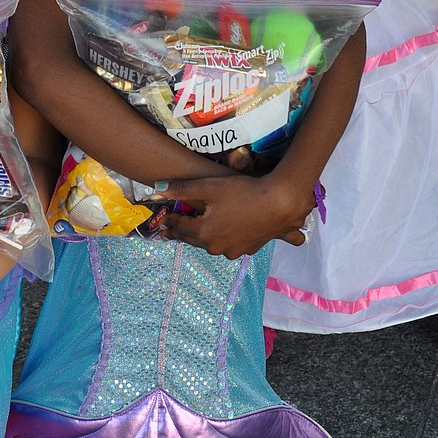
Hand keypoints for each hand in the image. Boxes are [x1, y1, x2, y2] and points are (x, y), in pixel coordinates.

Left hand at [155, 174, 314, 259]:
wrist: (279, 203)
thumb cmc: (244, 192)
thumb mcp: (210, 186)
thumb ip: (183, 189)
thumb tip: (158, 188)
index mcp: (204, 232)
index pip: (180, 226)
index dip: (170, 220)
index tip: (162, 218)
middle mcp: (216, 247)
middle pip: (193, 238)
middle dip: (181, 233)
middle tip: (169, 232)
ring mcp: (232, 251)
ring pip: (210, 244)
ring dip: (201, 238)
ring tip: (194, 233)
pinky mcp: (247, 249)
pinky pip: (227, 245)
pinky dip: (220, 238)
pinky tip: (221, 233)